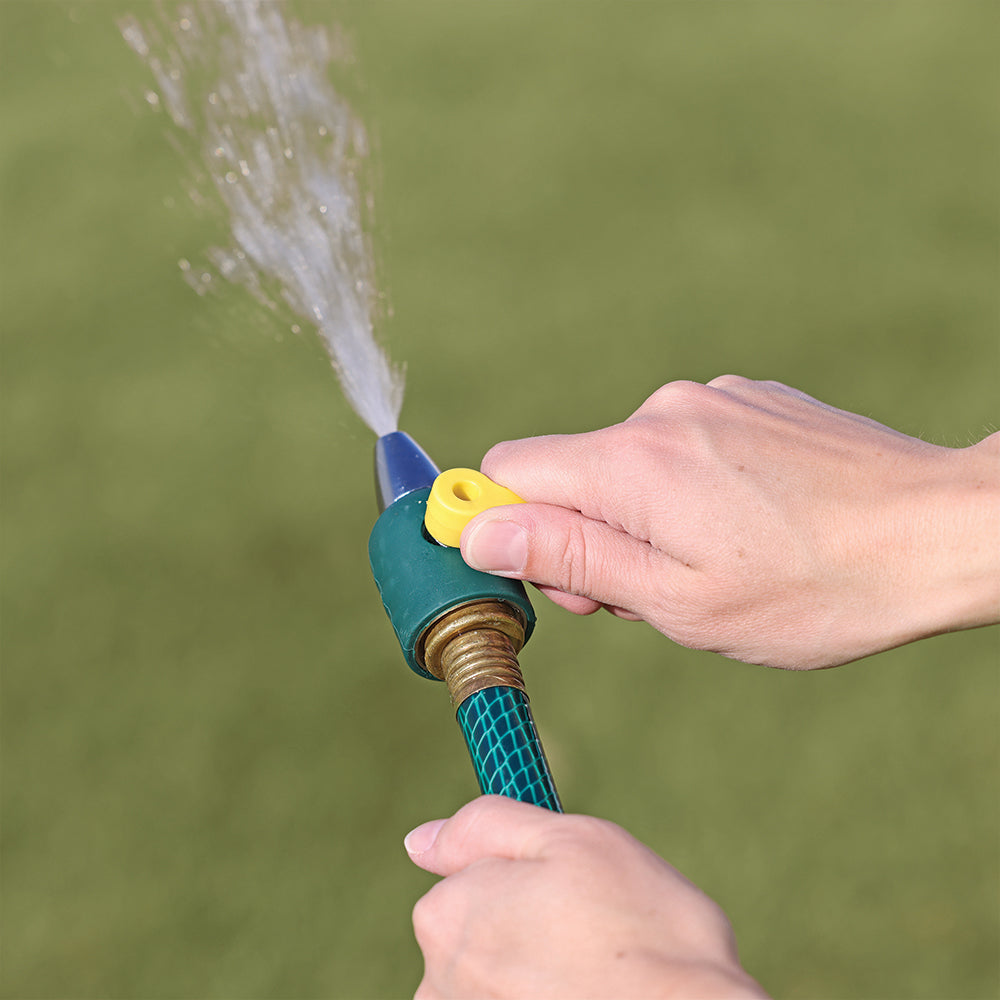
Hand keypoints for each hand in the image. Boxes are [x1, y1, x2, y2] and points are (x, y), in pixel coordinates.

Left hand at [406, 796, 766, 998]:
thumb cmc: (642, 930)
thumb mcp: (571, 840)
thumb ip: (485, 828)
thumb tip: (420, 839)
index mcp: (447, 916)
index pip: (462, 884)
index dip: (521, 882)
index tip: (568, 894)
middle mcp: (439, 986)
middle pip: (477, 942)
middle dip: (524, 936)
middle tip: (590, 940)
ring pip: (496, 988)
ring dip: (535, 981)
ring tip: (595, 981)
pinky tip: (588, 999)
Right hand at [460, 377, 999, 668]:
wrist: (943, 531)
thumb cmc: (814, 588)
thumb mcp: (678, 602)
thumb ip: (570, 558)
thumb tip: (478, 530)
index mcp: (632, 464)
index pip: (507, 468)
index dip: (498, 523)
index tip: (535, 572)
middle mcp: (661, 413)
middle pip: (566, 471)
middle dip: (580, 535)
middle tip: (641, 596)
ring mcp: (710, 398)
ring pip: (624, 463)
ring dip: (638, 516)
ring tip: (712, 562)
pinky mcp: (747, 399)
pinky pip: (678, 445)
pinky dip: (686, 488)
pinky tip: (747, 524)